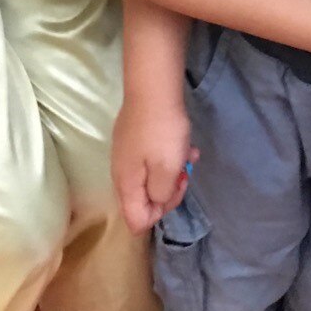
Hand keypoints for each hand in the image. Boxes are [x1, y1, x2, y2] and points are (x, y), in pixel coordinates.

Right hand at [112, 96, 195, 232]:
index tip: (174, 190)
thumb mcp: (167, 169)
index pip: (136, 221)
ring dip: (173, 173)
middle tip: (184, 173)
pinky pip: (152, 160)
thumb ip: (161, 195)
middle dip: (169, 192)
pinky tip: (186, 145)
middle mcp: (121, 174)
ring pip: (151, 179)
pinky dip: (170, 157)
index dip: (159, 214)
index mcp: (126, 185)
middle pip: (144, 201)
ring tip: (189, 156)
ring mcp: (127, 156)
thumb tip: (156, 202)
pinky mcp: (135, 141)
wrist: (153, 88)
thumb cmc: (162, 132)